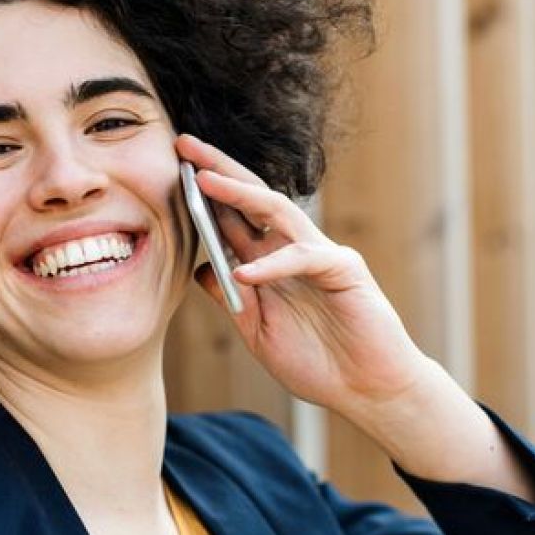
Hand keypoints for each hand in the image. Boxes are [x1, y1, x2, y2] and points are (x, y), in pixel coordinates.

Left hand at [174, 134, 435, 415]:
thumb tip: (199, 267)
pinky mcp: (344, 271)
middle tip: (182, 143)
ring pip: (278, 211)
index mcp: (271, 261)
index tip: (168, 168)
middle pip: (252, 197)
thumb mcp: (257, 332)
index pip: (234, 215)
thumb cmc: (318, 363)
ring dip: (239, 193)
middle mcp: (293, 249)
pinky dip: (273, 265)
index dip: (203, 193)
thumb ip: (232, 299)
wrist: (366, 390)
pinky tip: (245, 272)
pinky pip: (303, 259)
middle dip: (217, 168)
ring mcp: (320, 255)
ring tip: (203, 180)